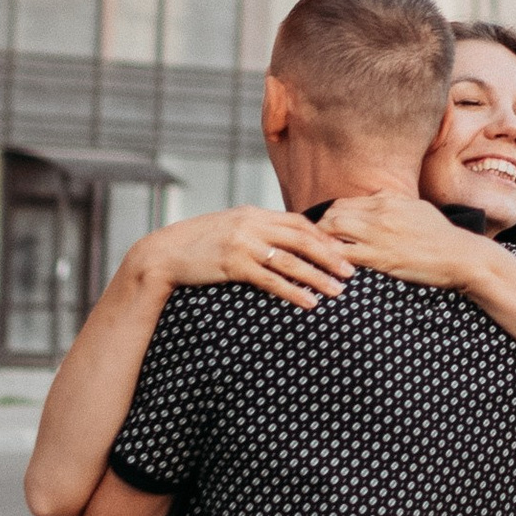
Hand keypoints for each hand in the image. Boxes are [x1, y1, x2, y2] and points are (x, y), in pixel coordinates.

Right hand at [137, 207, 349, 311]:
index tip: (343, 251)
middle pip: (302, 237)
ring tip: (338, 291)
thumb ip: (255, 232)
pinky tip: (309, 302)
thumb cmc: (197, 246)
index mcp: (253, 213)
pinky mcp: (233, 264)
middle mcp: (251, 224)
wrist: (163, 254)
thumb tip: (280, 243)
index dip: (324, 237)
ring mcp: (243, 243)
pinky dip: (293, 291)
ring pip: (292, 260)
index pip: (298, 222)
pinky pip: (271, 280)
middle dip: (330, 254)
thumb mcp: (229, 229)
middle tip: (351, 271)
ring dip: (318, 276)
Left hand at [319, 189, 488, 289]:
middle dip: (320, 227)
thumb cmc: (441, 234)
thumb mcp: (417, 206)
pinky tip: (327, 267)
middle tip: (316, 242)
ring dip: (321, 242)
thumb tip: (376, 195)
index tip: (324, 228)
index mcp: (387, 201)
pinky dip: (331, 260)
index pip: (344, 202)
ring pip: (333, 231)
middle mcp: (379, 214)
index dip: (329, 215)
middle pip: (334, 214)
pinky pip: (345, 256)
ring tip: (317, 254)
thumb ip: (393, 199)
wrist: (459, 255)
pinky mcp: (381, 258)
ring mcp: (378, 236)